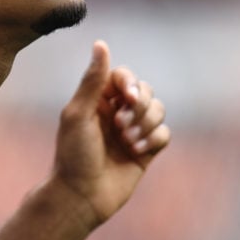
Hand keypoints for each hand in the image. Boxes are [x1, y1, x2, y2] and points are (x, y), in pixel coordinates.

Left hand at [52, 40, 169, 227]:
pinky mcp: (146, 150)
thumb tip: (101, 43)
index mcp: (97, 100)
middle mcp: (116, 111)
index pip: (123, 76)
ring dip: (146, 124)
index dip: (130, 83)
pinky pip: (165, 133)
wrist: (82, 196)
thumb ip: (92, 80)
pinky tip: (135, 152)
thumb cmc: (73, 154)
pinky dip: (153, 140)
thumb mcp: (78, 114)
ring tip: (127, 142)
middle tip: (121, 125)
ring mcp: (133, 130)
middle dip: (139, 106)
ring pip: (158, 110)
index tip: (126, 97)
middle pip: (146, 91)